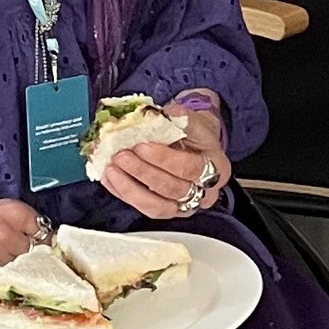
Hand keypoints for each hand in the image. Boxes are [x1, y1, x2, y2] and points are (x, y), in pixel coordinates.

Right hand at [0, 194, 40, 276]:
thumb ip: (10, 219)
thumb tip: (28, 233)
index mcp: (10, 210)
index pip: (41, 228)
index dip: (37, 235)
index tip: (35, 240)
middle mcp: (6, 231)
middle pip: (35, 250)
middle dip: (28, 253)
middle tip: (14, 252)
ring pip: (19, 266)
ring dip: (13, 265)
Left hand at [101, 106, 231, 220]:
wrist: (195, 142)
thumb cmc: (194, 132)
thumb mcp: (191, 119)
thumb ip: (173, 119)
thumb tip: (148, 117)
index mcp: (217, 166)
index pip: (191, 168)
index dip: (164, 159)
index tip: (141, 146)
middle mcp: (206, 191)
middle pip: (173, 188)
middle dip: (143, 172)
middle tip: (121, 156)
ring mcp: (186, 205)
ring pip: (158, 206)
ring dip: (131, 188)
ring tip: (112, 170)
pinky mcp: (168, 211)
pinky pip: (145, 208)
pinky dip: (125, 194)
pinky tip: (111, 179)